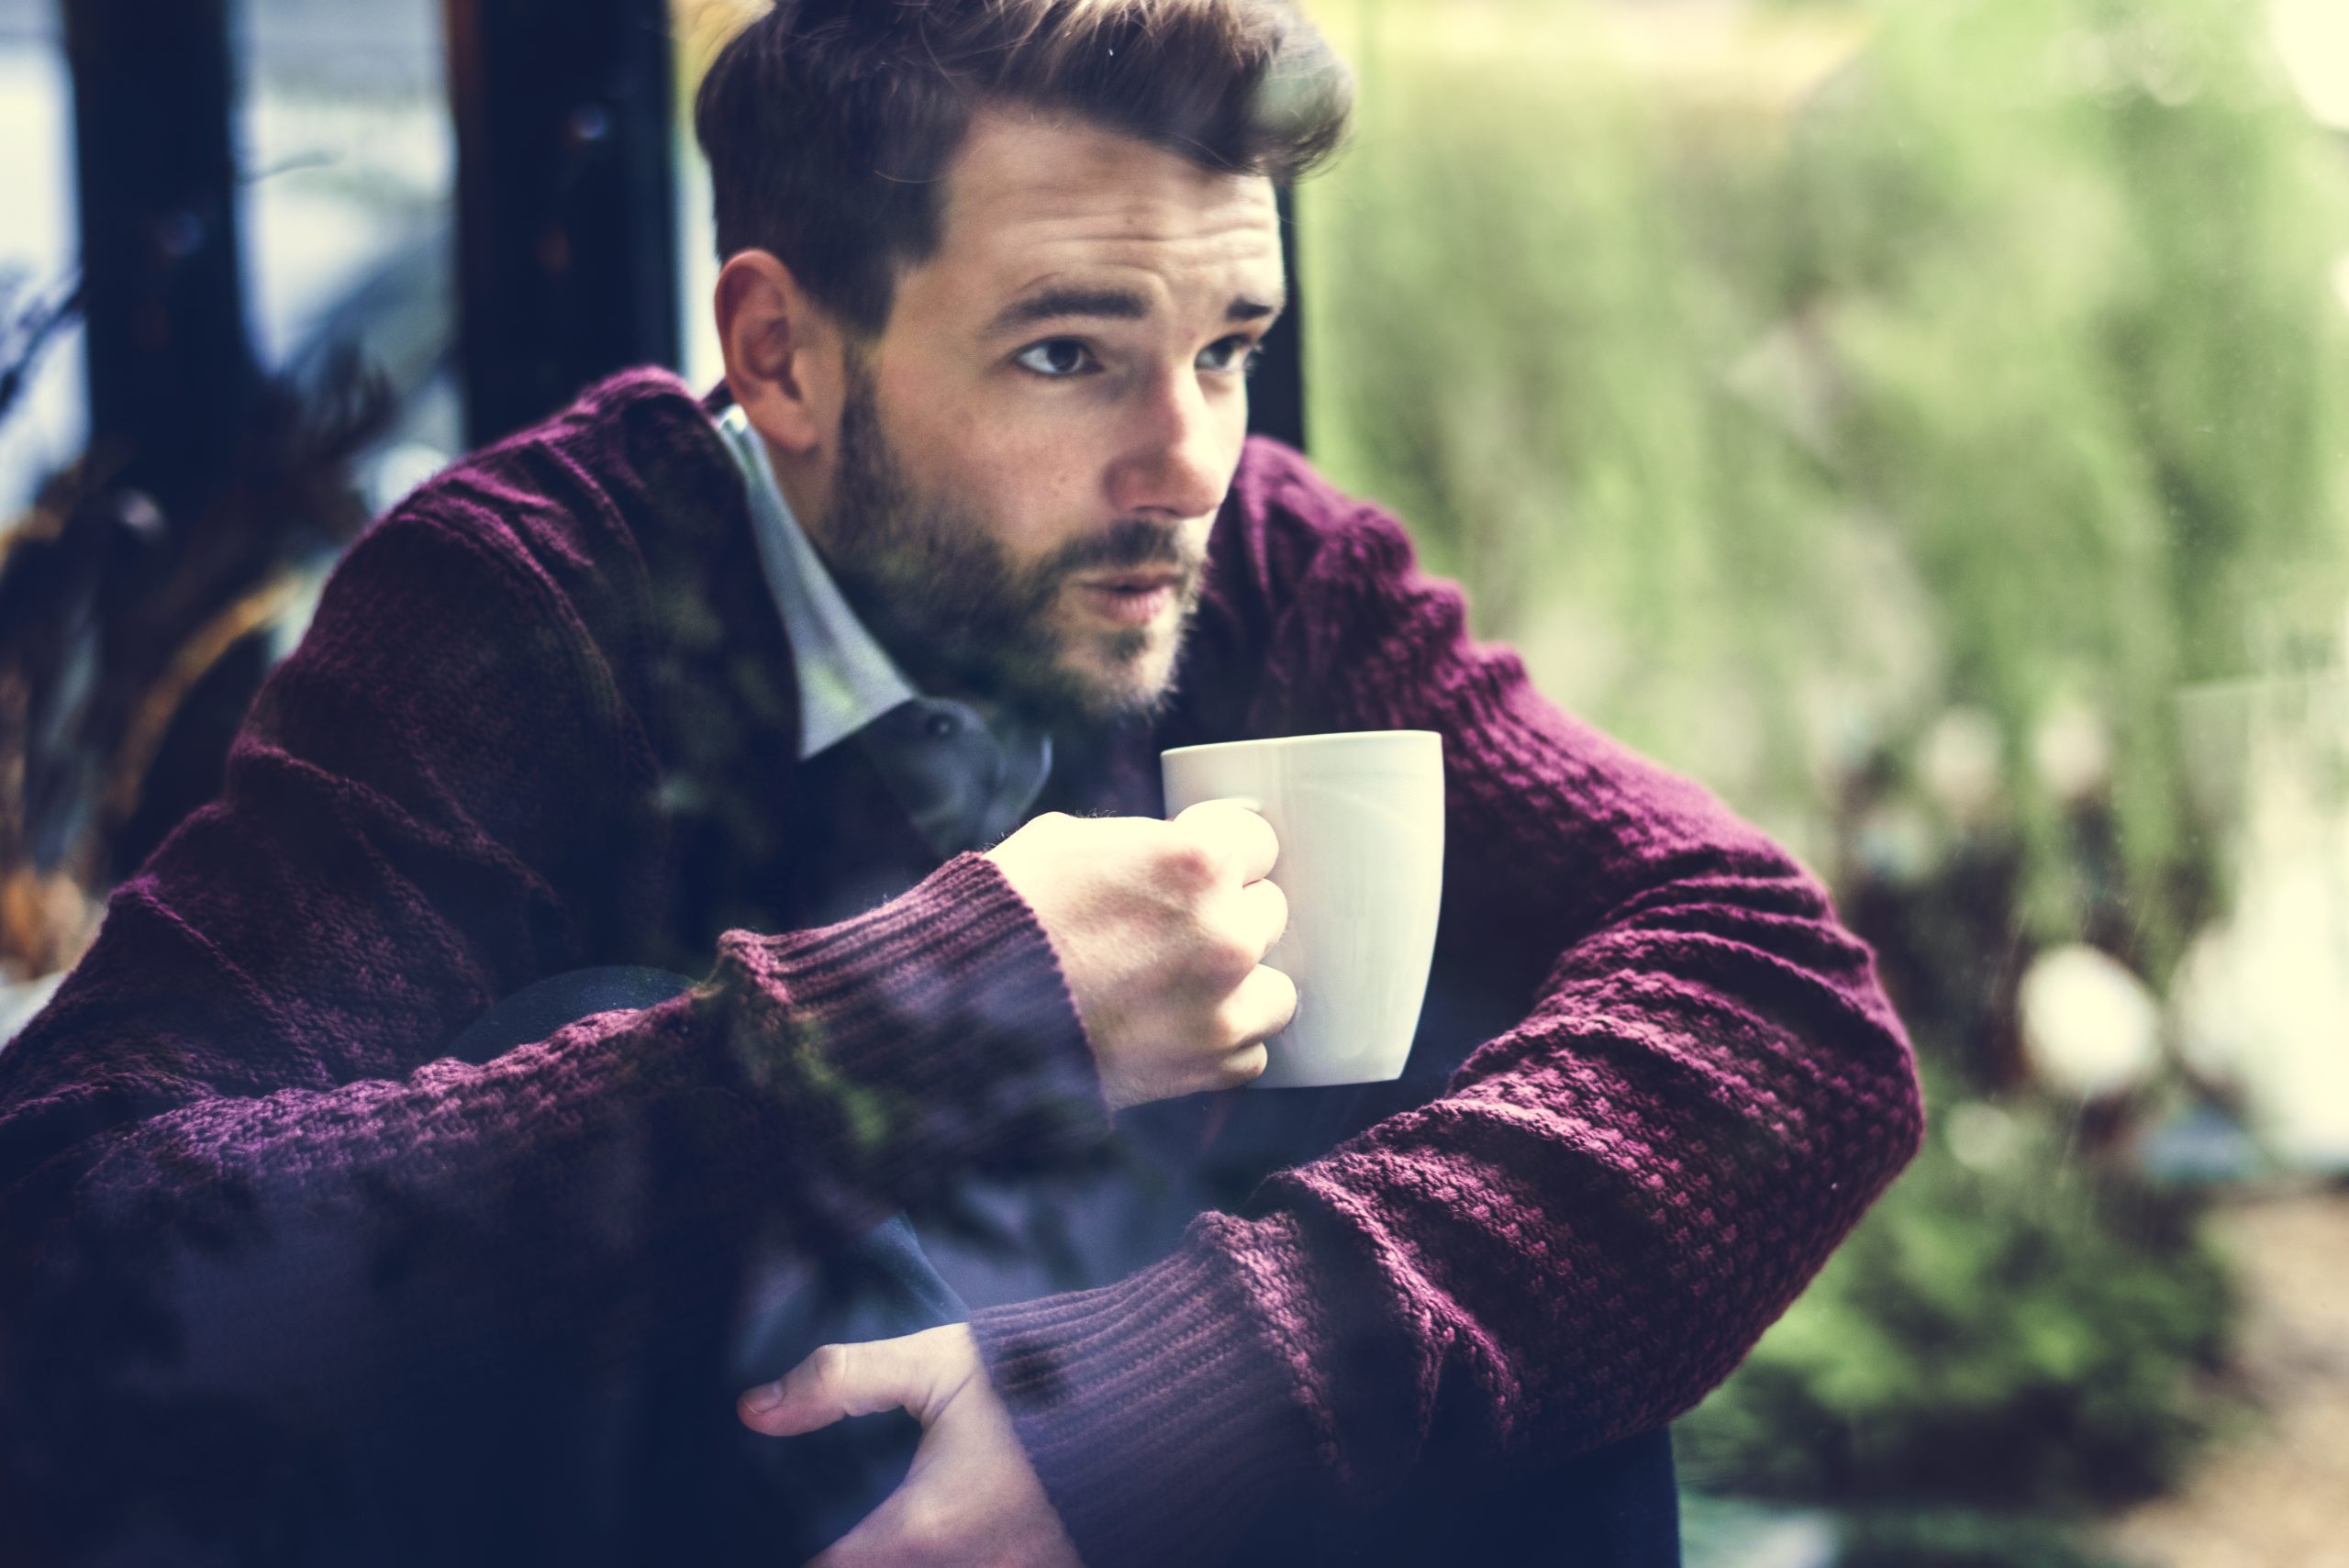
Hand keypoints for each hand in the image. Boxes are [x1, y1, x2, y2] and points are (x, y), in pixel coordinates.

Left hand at [737, 1324, 1082, 1567]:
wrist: (1152, 1397)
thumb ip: (841, 1381)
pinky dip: (947, 1562)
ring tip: (882, 1530)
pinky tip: (937, 1535)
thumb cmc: (1040, 1381)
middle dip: (853, 1555)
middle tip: (832, 1528)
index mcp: (921, 1532)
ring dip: (895, 1557)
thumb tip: (753, 1409)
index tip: (771, 1534)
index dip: (792, 1554)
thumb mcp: (935, 1364)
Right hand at [984, 802, 1295, 1108]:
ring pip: (1276, 987)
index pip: (1259, 841)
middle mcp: (1225, 932)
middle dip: (1228, 914)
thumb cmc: (1008, 914)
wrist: (963, 1014)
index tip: (1198, 868)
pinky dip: (1219, 1042)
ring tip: (1183, 984)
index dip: (1220, 852)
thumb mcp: (1072, 841)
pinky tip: (1174, 1027)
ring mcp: (1225, 1004)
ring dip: (1240, 984)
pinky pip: (1250, 1050)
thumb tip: (1177, 850)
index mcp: (1197, 861)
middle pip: (1269, 910)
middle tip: (1173, 929)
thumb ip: (1146, 843)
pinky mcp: (1210, 1064)